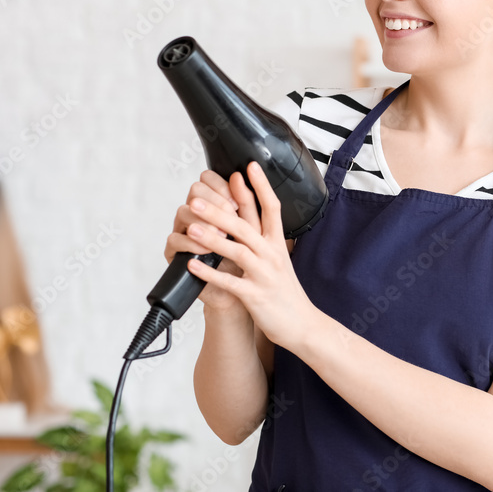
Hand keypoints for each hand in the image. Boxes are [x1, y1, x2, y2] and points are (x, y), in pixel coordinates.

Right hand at [164, 169, 248, 312]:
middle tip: (231, 216)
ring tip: (221, 235)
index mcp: (214, 203)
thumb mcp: (252, 230)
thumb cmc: (245, 259)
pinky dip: (191, 243)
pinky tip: (204, 249)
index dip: (222, 186)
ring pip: (183, 212)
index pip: (208, 179)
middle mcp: (197, 214)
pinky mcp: (176, 252)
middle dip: (215, 202)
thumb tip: (243, 174)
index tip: (237, 201)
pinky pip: (174, 240)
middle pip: (195, 191)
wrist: (238, 291)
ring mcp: (184, 231)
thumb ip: (247, 204)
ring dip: (204, 222)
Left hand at [184, 161, 318, 352]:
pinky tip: (193, 266)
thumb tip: (248, 213)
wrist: (302, 325)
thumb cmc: (285, 291)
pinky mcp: (255, 296)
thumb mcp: (279, 259)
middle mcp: (272, 255)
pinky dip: (210, 273)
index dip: (260, 186)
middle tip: (196, 197)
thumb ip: (264, 237)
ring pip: (237, 251)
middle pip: (246, 225)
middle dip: (220, 209)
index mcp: (277, 243)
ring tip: (190, 228)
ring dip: (212, 238)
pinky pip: (230, 282)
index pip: (271, 207)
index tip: (247, 166)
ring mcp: (264, 275)